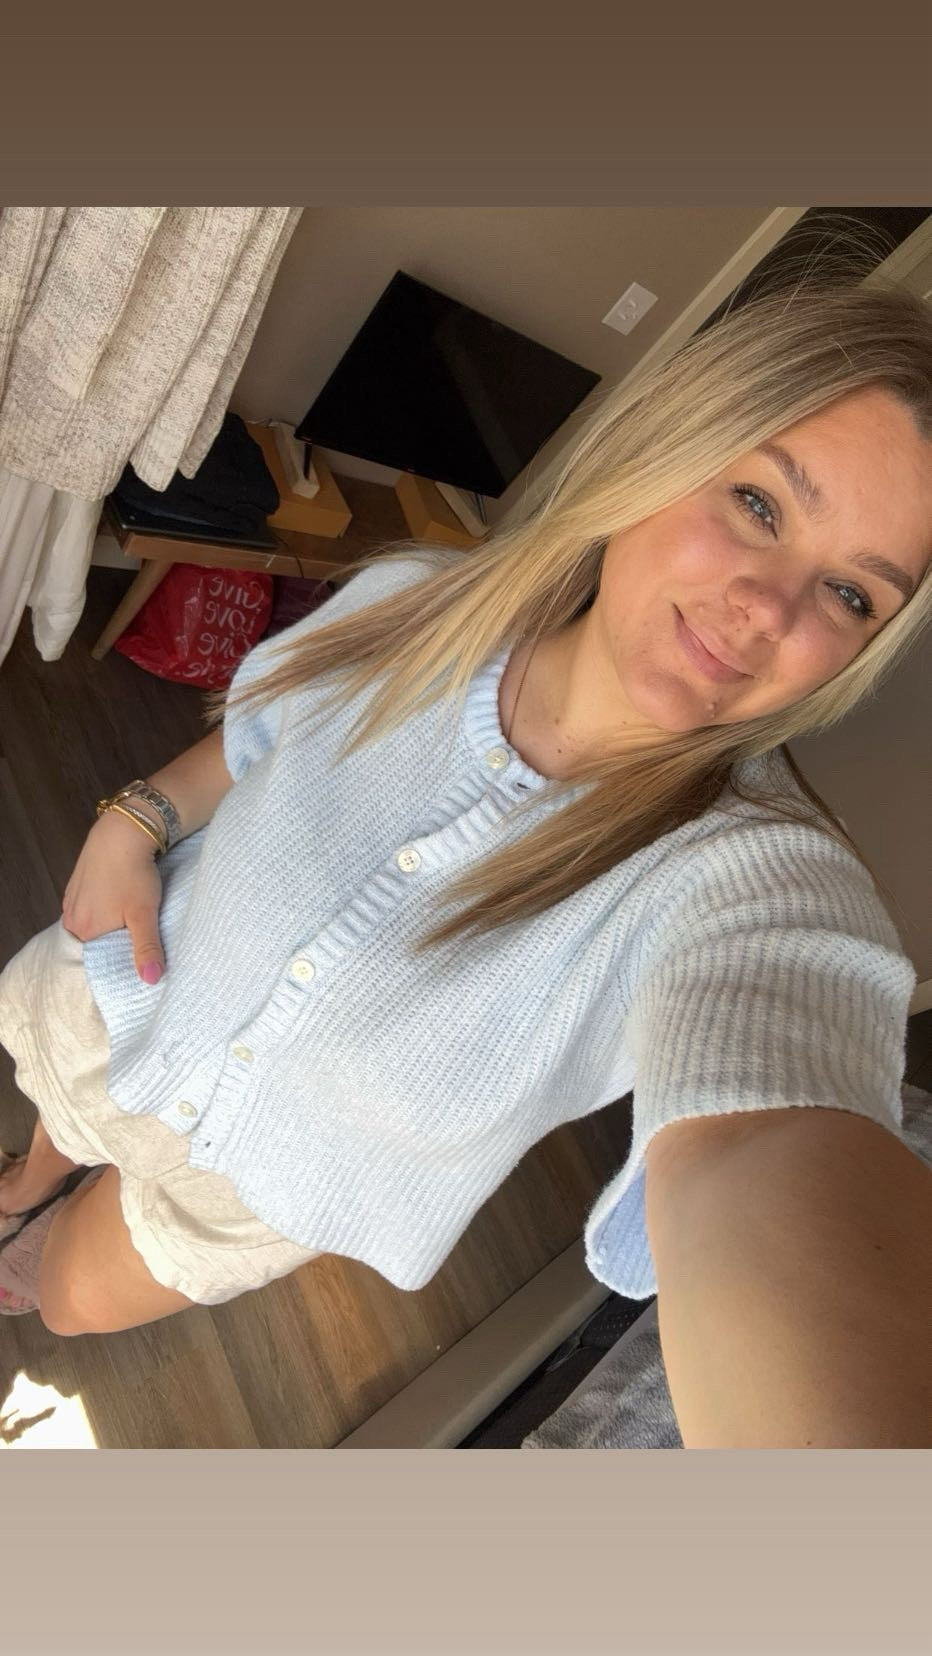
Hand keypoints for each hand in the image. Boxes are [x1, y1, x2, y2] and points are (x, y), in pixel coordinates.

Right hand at [62, 812, 165, 983]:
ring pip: (92, 922)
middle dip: (112, 942)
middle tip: (135, 940)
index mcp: (82, 930)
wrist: (123, 832)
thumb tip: (150, 980)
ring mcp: (72, 899)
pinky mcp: (78, 883)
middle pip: (94, 941)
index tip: (133, 962)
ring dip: (108, 924)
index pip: (98, 959)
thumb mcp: (143, 914)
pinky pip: (90, 905)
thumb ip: (146, 948)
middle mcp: (71, 917)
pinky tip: (119, 901)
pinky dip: (103, 907)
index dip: (116, 961)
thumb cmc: (133, 874)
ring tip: (128, 920)